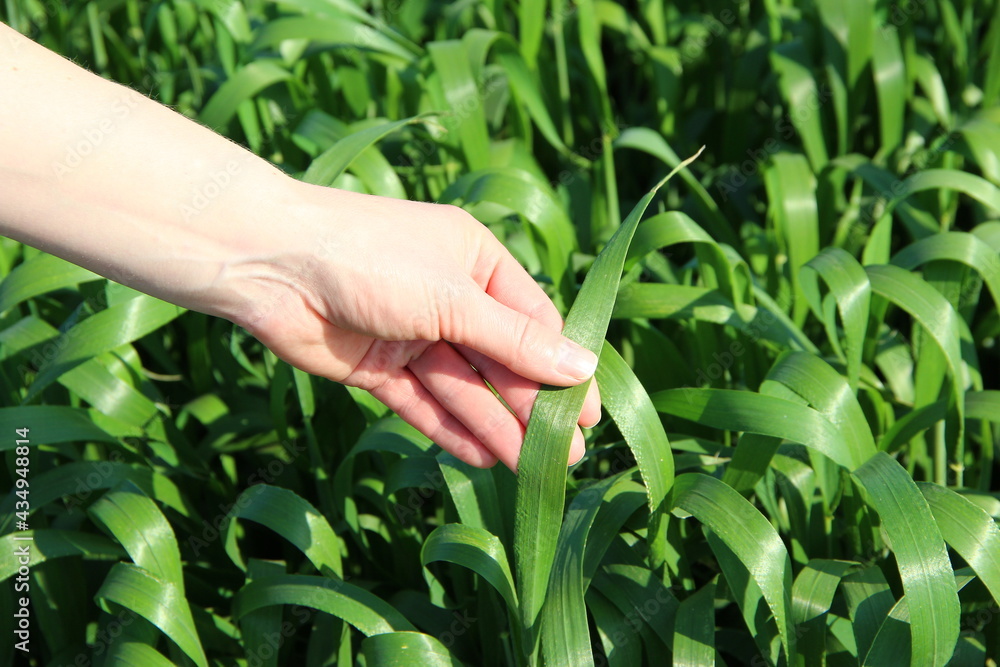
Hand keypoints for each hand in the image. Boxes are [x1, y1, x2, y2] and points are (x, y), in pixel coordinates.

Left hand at [229, 184, 600, 470]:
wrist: (270, 263)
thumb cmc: (373, 258)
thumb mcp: (454, 299)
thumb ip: (514, 341)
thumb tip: (583, 367)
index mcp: (475, 262)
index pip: (531, 322)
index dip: (560, 368)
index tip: (588, 413)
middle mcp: (448, 298)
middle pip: (499, 360)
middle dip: (531, 406)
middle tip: (567, 456)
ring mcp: (412, 335)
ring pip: (463, 388)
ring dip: (497, 427)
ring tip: (532, 469)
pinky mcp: (378, 368)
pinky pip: (423, 404)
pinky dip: (450, 430)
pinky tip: (482, 458)